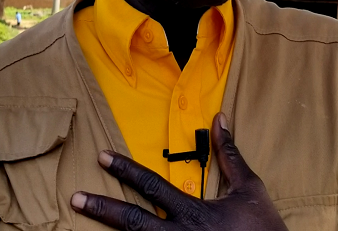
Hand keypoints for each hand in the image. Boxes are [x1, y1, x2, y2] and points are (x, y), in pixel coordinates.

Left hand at [71, 113, 287, 230]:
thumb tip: (220, 118)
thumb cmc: (262, 227)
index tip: (103, 157)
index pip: (152, 185)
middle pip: (132, 222)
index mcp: (194, 212)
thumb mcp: (250, 187)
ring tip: (84, 219)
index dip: (125, 170)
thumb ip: (229, 154)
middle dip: (102, 208)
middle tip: (75, 197)